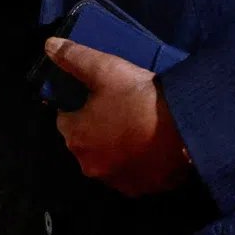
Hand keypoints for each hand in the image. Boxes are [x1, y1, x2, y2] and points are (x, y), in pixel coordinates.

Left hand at [47, 37, 191, 197]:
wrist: (185, 128)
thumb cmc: (138, 97)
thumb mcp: (105, 69)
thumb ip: (74, 57)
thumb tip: (49, 45)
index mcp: (76, 138)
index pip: (65, 118)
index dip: (80, 105)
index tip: (99, 94)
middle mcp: (90, 166)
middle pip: (87, 142)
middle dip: (97, 127)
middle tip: (121, 106)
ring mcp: (117, 181)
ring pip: (109, 159)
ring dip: (117, 146)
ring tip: (138, 124)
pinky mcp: (142, 189)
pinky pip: (133, 172)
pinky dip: (138, 161)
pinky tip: (152, 144)